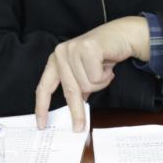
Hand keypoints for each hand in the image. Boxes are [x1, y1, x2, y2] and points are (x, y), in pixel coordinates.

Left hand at [35, 16, 149, 131]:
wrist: (121, 35)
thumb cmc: (103, 54)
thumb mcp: (85, 72)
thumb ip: (77, 88)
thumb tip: (75, 110)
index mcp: (57, 59)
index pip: (44, 86)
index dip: (42, 107)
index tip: (41, 124)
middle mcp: (61, 53)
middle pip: (70, 90)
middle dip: (77, 110)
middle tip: (80, 127)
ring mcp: (73, 49)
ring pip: (86, 85)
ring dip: (100, 83)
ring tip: (104, 71)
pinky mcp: (87, 48)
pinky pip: (95, 77)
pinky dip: (105, 76)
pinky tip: (107, 65)